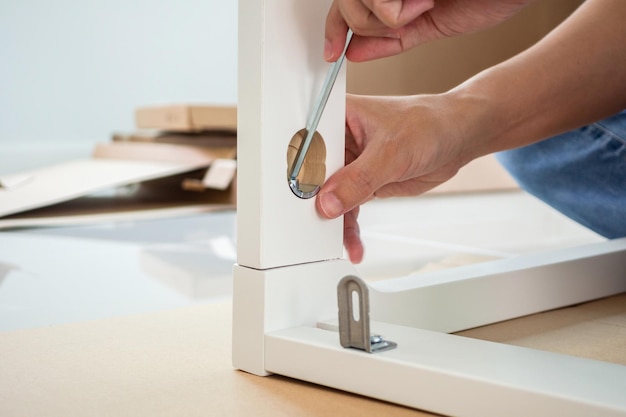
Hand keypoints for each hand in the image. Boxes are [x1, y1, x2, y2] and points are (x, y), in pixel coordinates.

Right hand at [316, 93, 478, 262]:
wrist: (457, 137)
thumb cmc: (428, 124)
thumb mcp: (390, 152)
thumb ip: (358, 180)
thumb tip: (329, 202)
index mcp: (337, 117)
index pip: (308, 146)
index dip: (300, 172)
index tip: (300, 199)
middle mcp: (339, 139)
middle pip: (314, 175)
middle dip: (315, 203)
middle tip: (316, 228)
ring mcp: (350, 162)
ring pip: (331, 196)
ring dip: (336, 221)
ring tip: (342, 242)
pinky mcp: (363, 181)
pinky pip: (349, 206)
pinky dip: (350, 226)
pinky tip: (353, 243)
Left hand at [325, 0, 531, 61]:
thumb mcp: (430, 25)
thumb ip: (391, 38)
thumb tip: (353, 52)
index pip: (345, 9)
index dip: (333, 30)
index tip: (331, 55)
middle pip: (346, 8)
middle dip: (372, 25)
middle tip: (408, 16)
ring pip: (359, 6)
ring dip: (391, 17)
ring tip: (424, 3)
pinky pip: (381, 4)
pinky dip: (401, 10)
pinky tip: (426, 0)